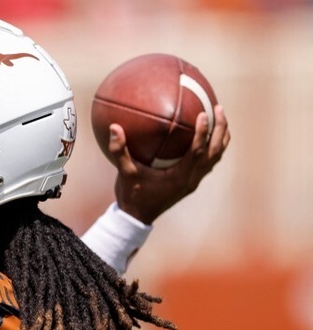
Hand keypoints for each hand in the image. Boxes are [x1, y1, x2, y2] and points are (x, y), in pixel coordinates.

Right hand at [109, 104, 230, 224]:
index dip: (203, 132)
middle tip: (218, 108)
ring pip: (215, 157)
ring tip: (220, 118)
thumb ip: (119, 151)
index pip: (197, 152)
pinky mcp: (191, 182)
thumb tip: (114, 127)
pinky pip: (208, 161)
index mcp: (180, 178)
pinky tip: (206, 134)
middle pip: (215, 152)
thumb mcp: (125, 173)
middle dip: (220, 129)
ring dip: (220, 137)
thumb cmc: (132, 195)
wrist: (137, 217)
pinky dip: (211, 146)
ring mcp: (193, 182)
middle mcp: (191, 180)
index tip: (204, 113)